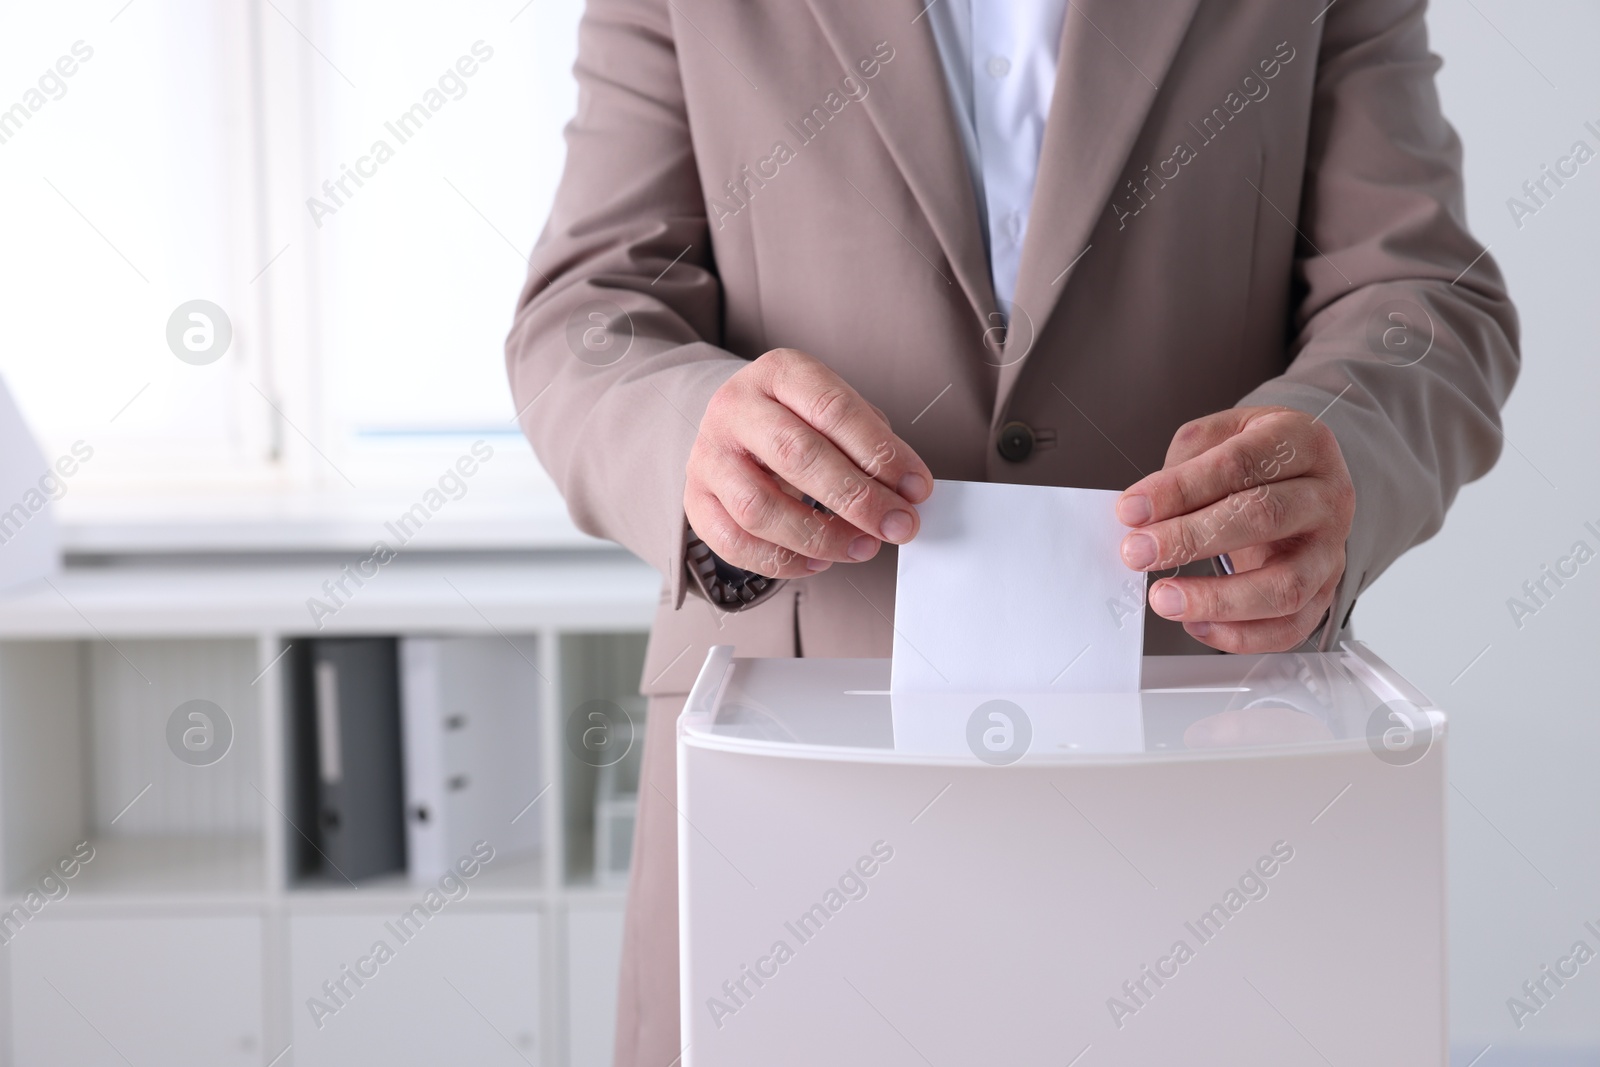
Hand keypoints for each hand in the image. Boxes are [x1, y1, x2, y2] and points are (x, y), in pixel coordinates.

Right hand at [685, 348, 932, 578]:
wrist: (735, 426)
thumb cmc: (798, 420)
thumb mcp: (834, 410)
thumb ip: (870, 442)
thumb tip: (906, 491)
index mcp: (778, 373)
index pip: (832, 409)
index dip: (879, 452)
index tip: (916, 488)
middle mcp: (735, 408)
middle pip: (796, 455)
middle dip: (857, 498)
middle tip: (898, 525)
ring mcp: (709, 456)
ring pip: (759, 507)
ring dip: (821, 536)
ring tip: (863, 547)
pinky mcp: (695, 499)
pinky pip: (734, 542)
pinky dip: (781, 562)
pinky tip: (819, 562)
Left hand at [1115, 407, 1355, 652]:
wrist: (1303, 480)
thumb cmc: (1257, 458)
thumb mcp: (1221, 435)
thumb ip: (1184, 464)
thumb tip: (1142, 511)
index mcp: (1301, 443)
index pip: (1239, 464)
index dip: (1180, 489)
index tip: (1132, 510)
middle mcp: (1326, 496)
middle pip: (1263, 517)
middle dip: (1190, 539)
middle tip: (1138, 552)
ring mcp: (1331, 549)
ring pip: (1285, 585)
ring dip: (1217, 598)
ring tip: (1164, 598)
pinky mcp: (1325, 592)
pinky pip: (1291, 627)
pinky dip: (1241, 635)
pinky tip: (1197, 625)